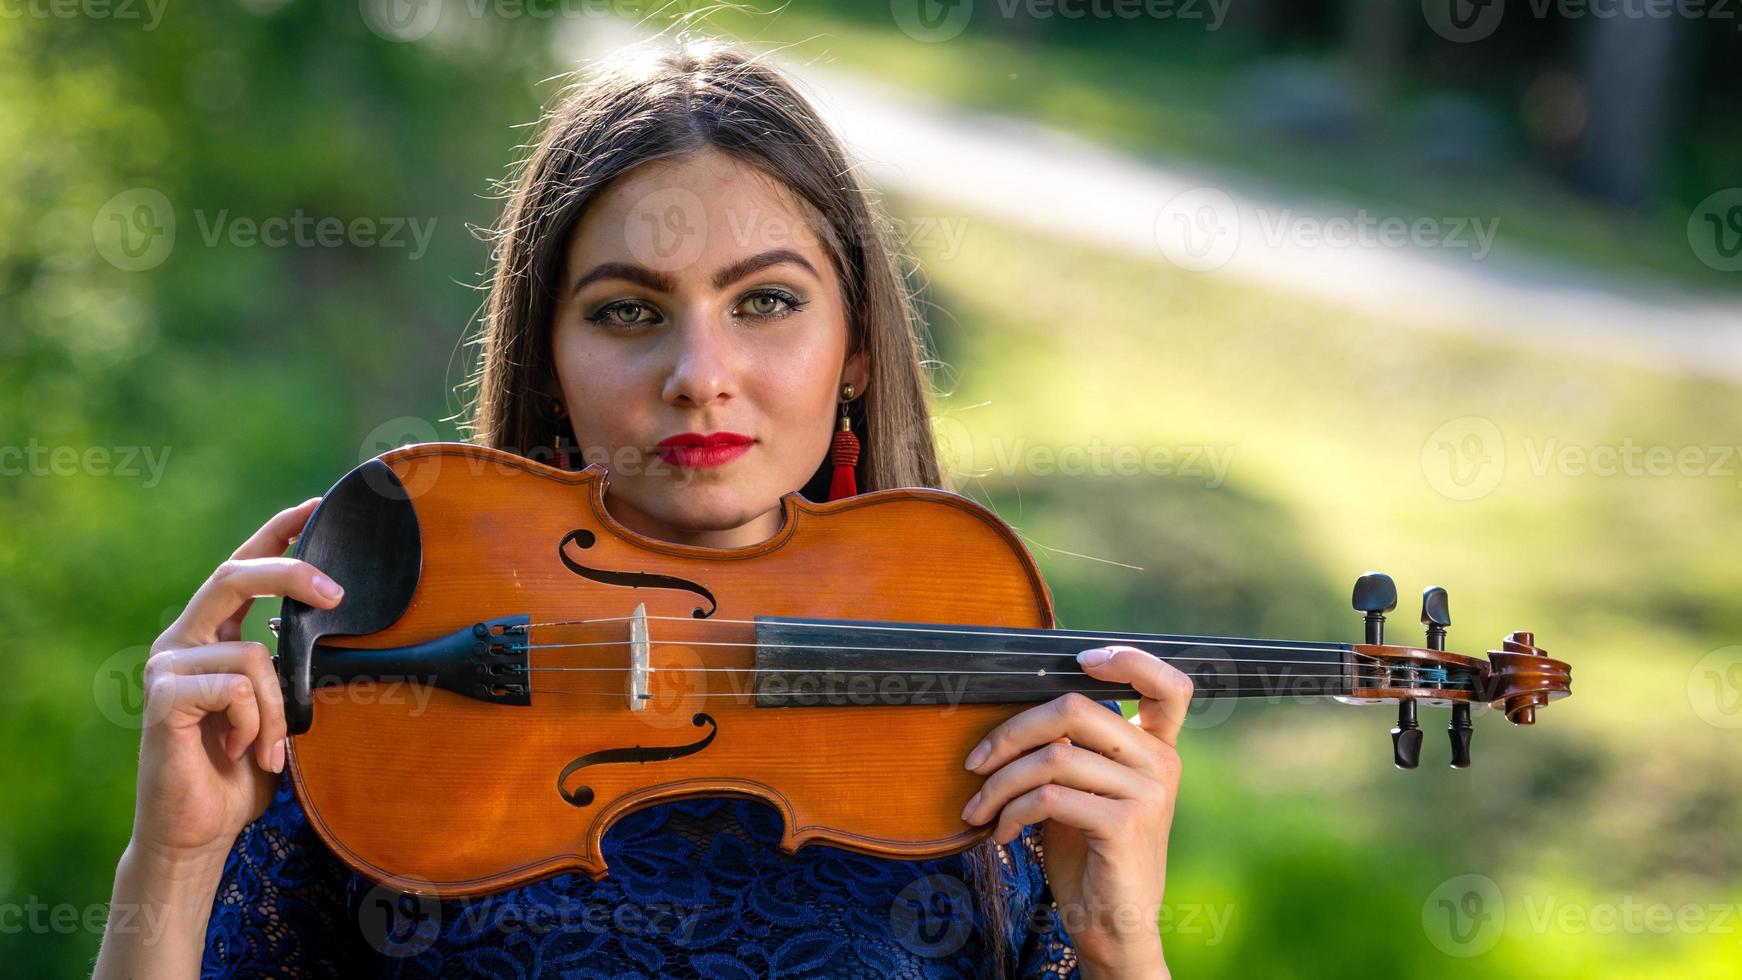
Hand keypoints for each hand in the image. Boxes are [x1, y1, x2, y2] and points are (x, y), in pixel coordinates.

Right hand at [128, 498, 342, 867]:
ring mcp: (167, 665)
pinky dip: (255, 722)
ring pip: (252, 655)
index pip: (244, 565)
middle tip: (337, 591)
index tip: (316, 506)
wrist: (199, 831)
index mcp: (212, 634)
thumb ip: (291, 666)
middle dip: (290, 573)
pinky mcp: (161, 696)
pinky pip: (234, 687)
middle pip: (234, 574)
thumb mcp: (282, 707)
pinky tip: (244, 752)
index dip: (278, 531)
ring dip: (279, 708)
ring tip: (274, 748)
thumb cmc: (243, 770)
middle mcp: (183, 639)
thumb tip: (337, 628)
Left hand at [960, 646, 1190, 976]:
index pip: (1168, 685)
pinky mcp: (1126, 823)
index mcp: (1156, 749)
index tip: (1081, 659)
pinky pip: (1049, 796)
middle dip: (1011, 730)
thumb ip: (1068, 751)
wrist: (1112, 928)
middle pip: (1076, 709)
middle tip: (975, 762)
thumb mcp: (1080, 793)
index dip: (1129, 659)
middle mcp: (1162, 763)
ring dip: (999, 782)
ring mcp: (1150, 792)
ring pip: (1052, 756)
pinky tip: (999, 832)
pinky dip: (1010, 811)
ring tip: (978, 808)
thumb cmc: (1088, 859)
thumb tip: (1012, 714)